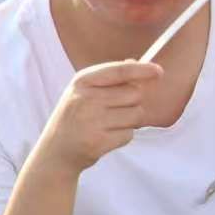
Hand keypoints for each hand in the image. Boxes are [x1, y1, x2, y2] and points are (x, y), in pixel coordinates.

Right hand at [32, 61, 163, 176]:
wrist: (55, 152)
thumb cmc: (76, 116)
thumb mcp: (85, 91)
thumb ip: (110, 77)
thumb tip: (136, 62)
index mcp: (82, 82)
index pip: (120, 71)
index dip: (142, 70)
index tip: (159, 71)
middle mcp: (85, 99)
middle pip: (134, 94)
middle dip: (132, 103)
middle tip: (113, 111)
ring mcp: (90, 121)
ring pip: (136, 115)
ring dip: (129, 121)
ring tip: (108, 125)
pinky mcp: (97, 142)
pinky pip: (129, 135)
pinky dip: (122, 137)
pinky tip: (105, 138)